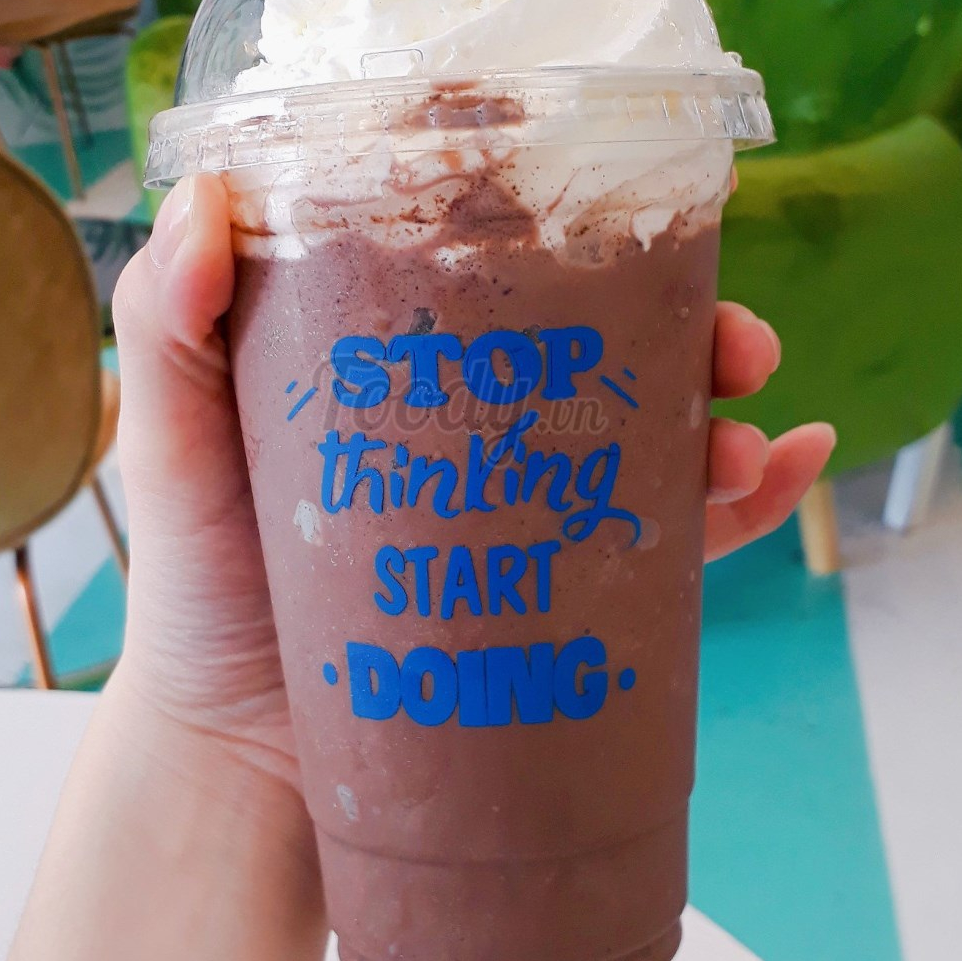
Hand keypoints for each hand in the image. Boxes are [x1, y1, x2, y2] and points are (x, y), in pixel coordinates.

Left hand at [108, 177, 834, 780]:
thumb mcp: (170, 443)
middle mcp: (482, 429)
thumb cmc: (195, 592)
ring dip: (728, 420)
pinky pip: (673, 550)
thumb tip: (206, 194)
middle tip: (734, 342)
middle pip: (610, 352)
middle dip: (692, 331)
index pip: (508, 275)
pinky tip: (794, 467)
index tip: (635, 209)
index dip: (582, 233)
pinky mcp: (560, 607)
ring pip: (658, 444)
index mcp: (406, 366)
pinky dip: (746, 506)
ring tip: (750, 434)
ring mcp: (529, 518)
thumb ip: (167, 325)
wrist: (235, 766)